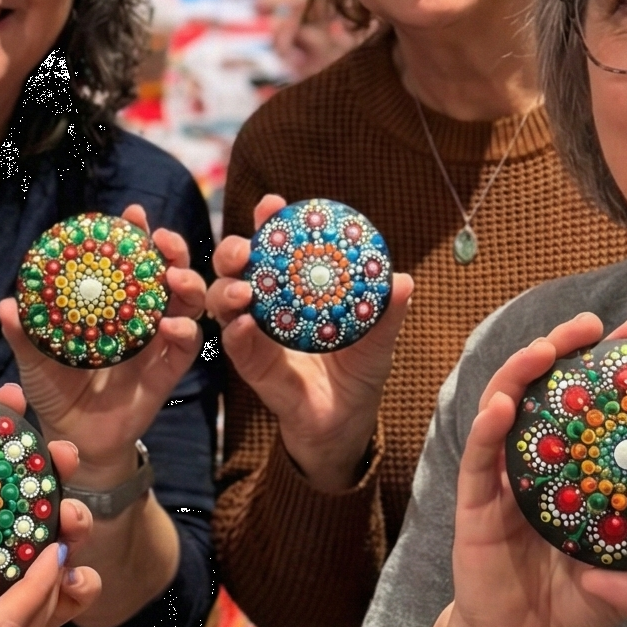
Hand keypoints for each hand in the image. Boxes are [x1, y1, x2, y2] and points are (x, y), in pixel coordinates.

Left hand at [0, 207, 205, 486]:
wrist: (73, 438)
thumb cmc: (54, 391)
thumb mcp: (34, 360)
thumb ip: (24, 333)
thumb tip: (6, 305)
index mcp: (112, 305)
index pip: (129, 261)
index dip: (135, 235)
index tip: (133, 214)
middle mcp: (140, 318)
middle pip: (169, 273)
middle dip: (173, 251)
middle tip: (163, 239)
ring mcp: (157, 344)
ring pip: (188, 304)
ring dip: (189, 284)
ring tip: (176, 276)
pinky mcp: (167, 373)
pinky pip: (186, 349)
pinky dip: (185, 333)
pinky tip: (171, 326)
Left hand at [0, 383, 96, 626]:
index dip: (0, 435)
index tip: (8, 397)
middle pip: (33, 503)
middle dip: (54, 473)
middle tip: (62, 454)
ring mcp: (14, 589)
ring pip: (55, 550)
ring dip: (73, 528)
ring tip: (73, 520)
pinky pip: (59, 608)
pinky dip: (76, 590)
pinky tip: (79, 580)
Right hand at [207, 192, 414, 490]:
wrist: (347, 423)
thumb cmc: (358, 372)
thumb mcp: (379, 339)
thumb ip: (387, 311)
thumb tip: (402, 280)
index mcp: (294, 290)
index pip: (275, 248)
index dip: (269, 223)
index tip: (273, 204)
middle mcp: (267, 307)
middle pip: (236, 269)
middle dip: (233, 250)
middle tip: (247, 248)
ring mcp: (254, 337)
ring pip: (224, 303)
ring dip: (228, 291)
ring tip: (245, 289)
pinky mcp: (252, 369)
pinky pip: (236, 348)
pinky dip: (236, 334)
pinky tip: (243, 325)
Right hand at [445, 312, 626, 626]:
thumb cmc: (580, 600)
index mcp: (580, 469)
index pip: (599, 406)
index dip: (619, 369)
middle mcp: (540, 464)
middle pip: (553, 391)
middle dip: (572, 350)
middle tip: (598, 325)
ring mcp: (502, 480)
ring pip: (508, 409)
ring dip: (523, 372)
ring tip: (547, 349)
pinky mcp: (473, 506)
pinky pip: (478, 460)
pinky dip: (487, 429)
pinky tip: (502, 406)